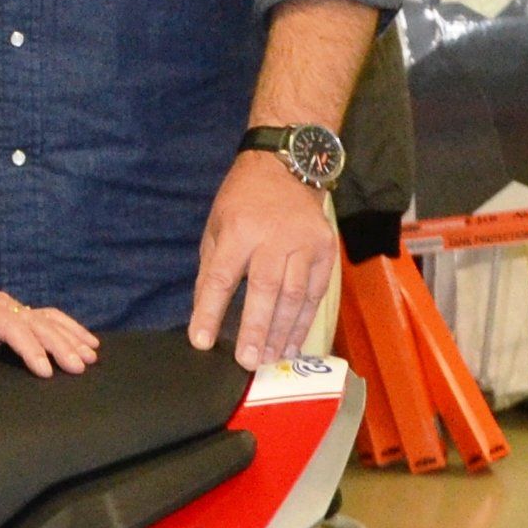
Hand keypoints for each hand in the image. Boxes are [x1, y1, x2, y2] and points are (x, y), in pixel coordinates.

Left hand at [0, 289, 101, 376]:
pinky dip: (69, 328)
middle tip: (78, 367)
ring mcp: (8, 305)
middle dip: (59, 344)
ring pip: (46, 318)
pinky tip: (87, 341)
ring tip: (91, 356)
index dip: (29, 347)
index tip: (44, 370)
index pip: (10, 325)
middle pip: (34, 321)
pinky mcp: (15, 312)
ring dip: (70, 336)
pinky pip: (47, 317)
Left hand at [189, 150, 338, 370]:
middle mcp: (274, 237)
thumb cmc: (244, 198)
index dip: (210, 312)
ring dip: (282, 333)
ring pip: (294, 296)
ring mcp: (304, 243)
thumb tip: (204, 312)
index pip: (221, 277)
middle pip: (264, 290)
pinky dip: (304, 321)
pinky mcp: (326, 250)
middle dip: (254, 330)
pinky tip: (293, 343)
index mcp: (238, 229)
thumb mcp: (216, 224)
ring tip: (270, 360)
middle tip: (247, 362)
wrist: (288, 166)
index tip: (201, 342)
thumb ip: (211, 268)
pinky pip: (316, 293)